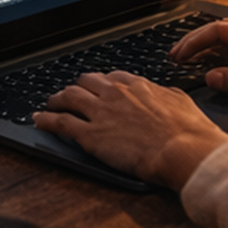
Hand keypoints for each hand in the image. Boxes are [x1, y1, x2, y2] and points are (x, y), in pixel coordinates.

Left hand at [33, 72, 227, 188]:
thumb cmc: (189, 131)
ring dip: (57, 99)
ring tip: (51, 104)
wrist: (183, 150)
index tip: (98, 88)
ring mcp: (100, 112)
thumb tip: (165, 95)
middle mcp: (115, 93)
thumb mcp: (181, 102)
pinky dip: (46, 120)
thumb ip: (166, 96)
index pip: (111, 77)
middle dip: (77, 87)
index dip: (101, 83)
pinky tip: (39, 120)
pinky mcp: (90, 135)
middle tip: (72, 94)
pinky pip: (60, 122)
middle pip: (85, 81)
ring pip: (68, 97)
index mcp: (137, 85)